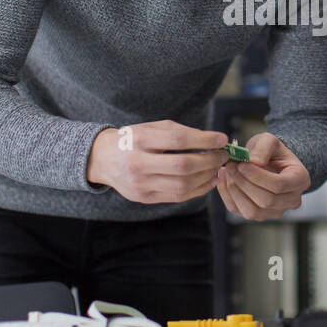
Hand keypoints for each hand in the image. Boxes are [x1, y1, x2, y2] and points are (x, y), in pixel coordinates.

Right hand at [86, 120, 227, 204]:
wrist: (103, 159)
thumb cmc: (134, 139)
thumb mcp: (152, 128)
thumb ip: (180, 133)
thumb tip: (214, 141)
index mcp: (140, 139)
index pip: (178, 140)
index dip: (204, 140)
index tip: (222, 139)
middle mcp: (138, 163)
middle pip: (183, 166)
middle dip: (209, 161)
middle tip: (223, 156)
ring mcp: (140, 184)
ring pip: (183, 185)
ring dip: (207, 177)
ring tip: (217, 168)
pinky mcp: (145, 198)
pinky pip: (178, 196)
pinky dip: (198, 189)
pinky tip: (208, 180)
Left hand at [216, 132, 310, 221]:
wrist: (270, 160)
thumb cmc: (272, 151)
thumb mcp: (270, 141)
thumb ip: (264, 148)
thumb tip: (254, 161)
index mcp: (300, 179)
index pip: (279, 185)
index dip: (257, 176)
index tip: (242, 164)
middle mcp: (292, 200)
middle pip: (266, 200)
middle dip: (244, 182)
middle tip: (231, 166)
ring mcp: (276, 211)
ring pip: (252, 211)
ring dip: (235, 191)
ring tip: (227, 172)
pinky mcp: (258, 215)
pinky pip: (239, 211)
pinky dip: (228, 196)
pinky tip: (225, 180)